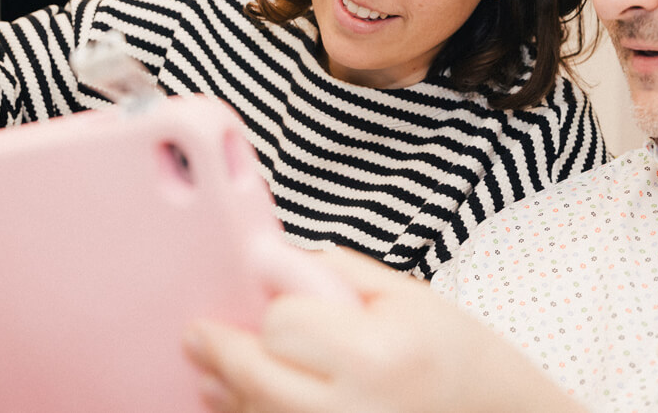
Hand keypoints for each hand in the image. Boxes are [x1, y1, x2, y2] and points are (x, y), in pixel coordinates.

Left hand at [183, 249, 585, 412]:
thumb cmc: (459, 357)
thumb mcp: (407, 294)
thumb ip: (333, 270)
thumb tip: (267, 259)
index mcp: (376, 355)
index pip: (282, 326)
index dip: (273, 309)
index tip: (265, 300)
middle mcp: (354, 410)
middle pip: (255, 378)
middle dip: (221, 352)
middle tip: (198, 335)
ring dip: (226, 391)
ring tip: (214, 368)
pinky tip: (239, 399)